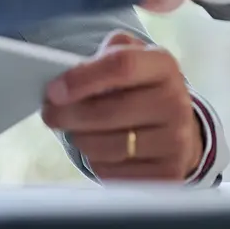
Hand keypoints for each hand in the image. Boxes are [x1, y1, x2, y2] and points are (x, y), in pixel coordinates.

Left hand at [43, 32, 204, 181]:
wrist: (180, 129)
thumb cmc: (144, 88)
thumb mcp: (133, 58)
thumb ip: (106, 54)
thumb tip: (70, 78)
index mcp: (164, 65)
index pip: (121, 65)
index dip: (82, 78)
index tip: (54, 89)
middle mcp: (175, 102)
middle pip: (109, 111)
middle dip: (69, 114)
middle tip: (50, 113)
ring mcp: (175, 142)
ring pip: (108, 146)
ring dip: (80, 139)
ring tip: (73, 130)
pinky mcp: (166, 174)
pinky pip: (115, 172)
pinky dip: (96, 162)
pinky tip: (96, 149)